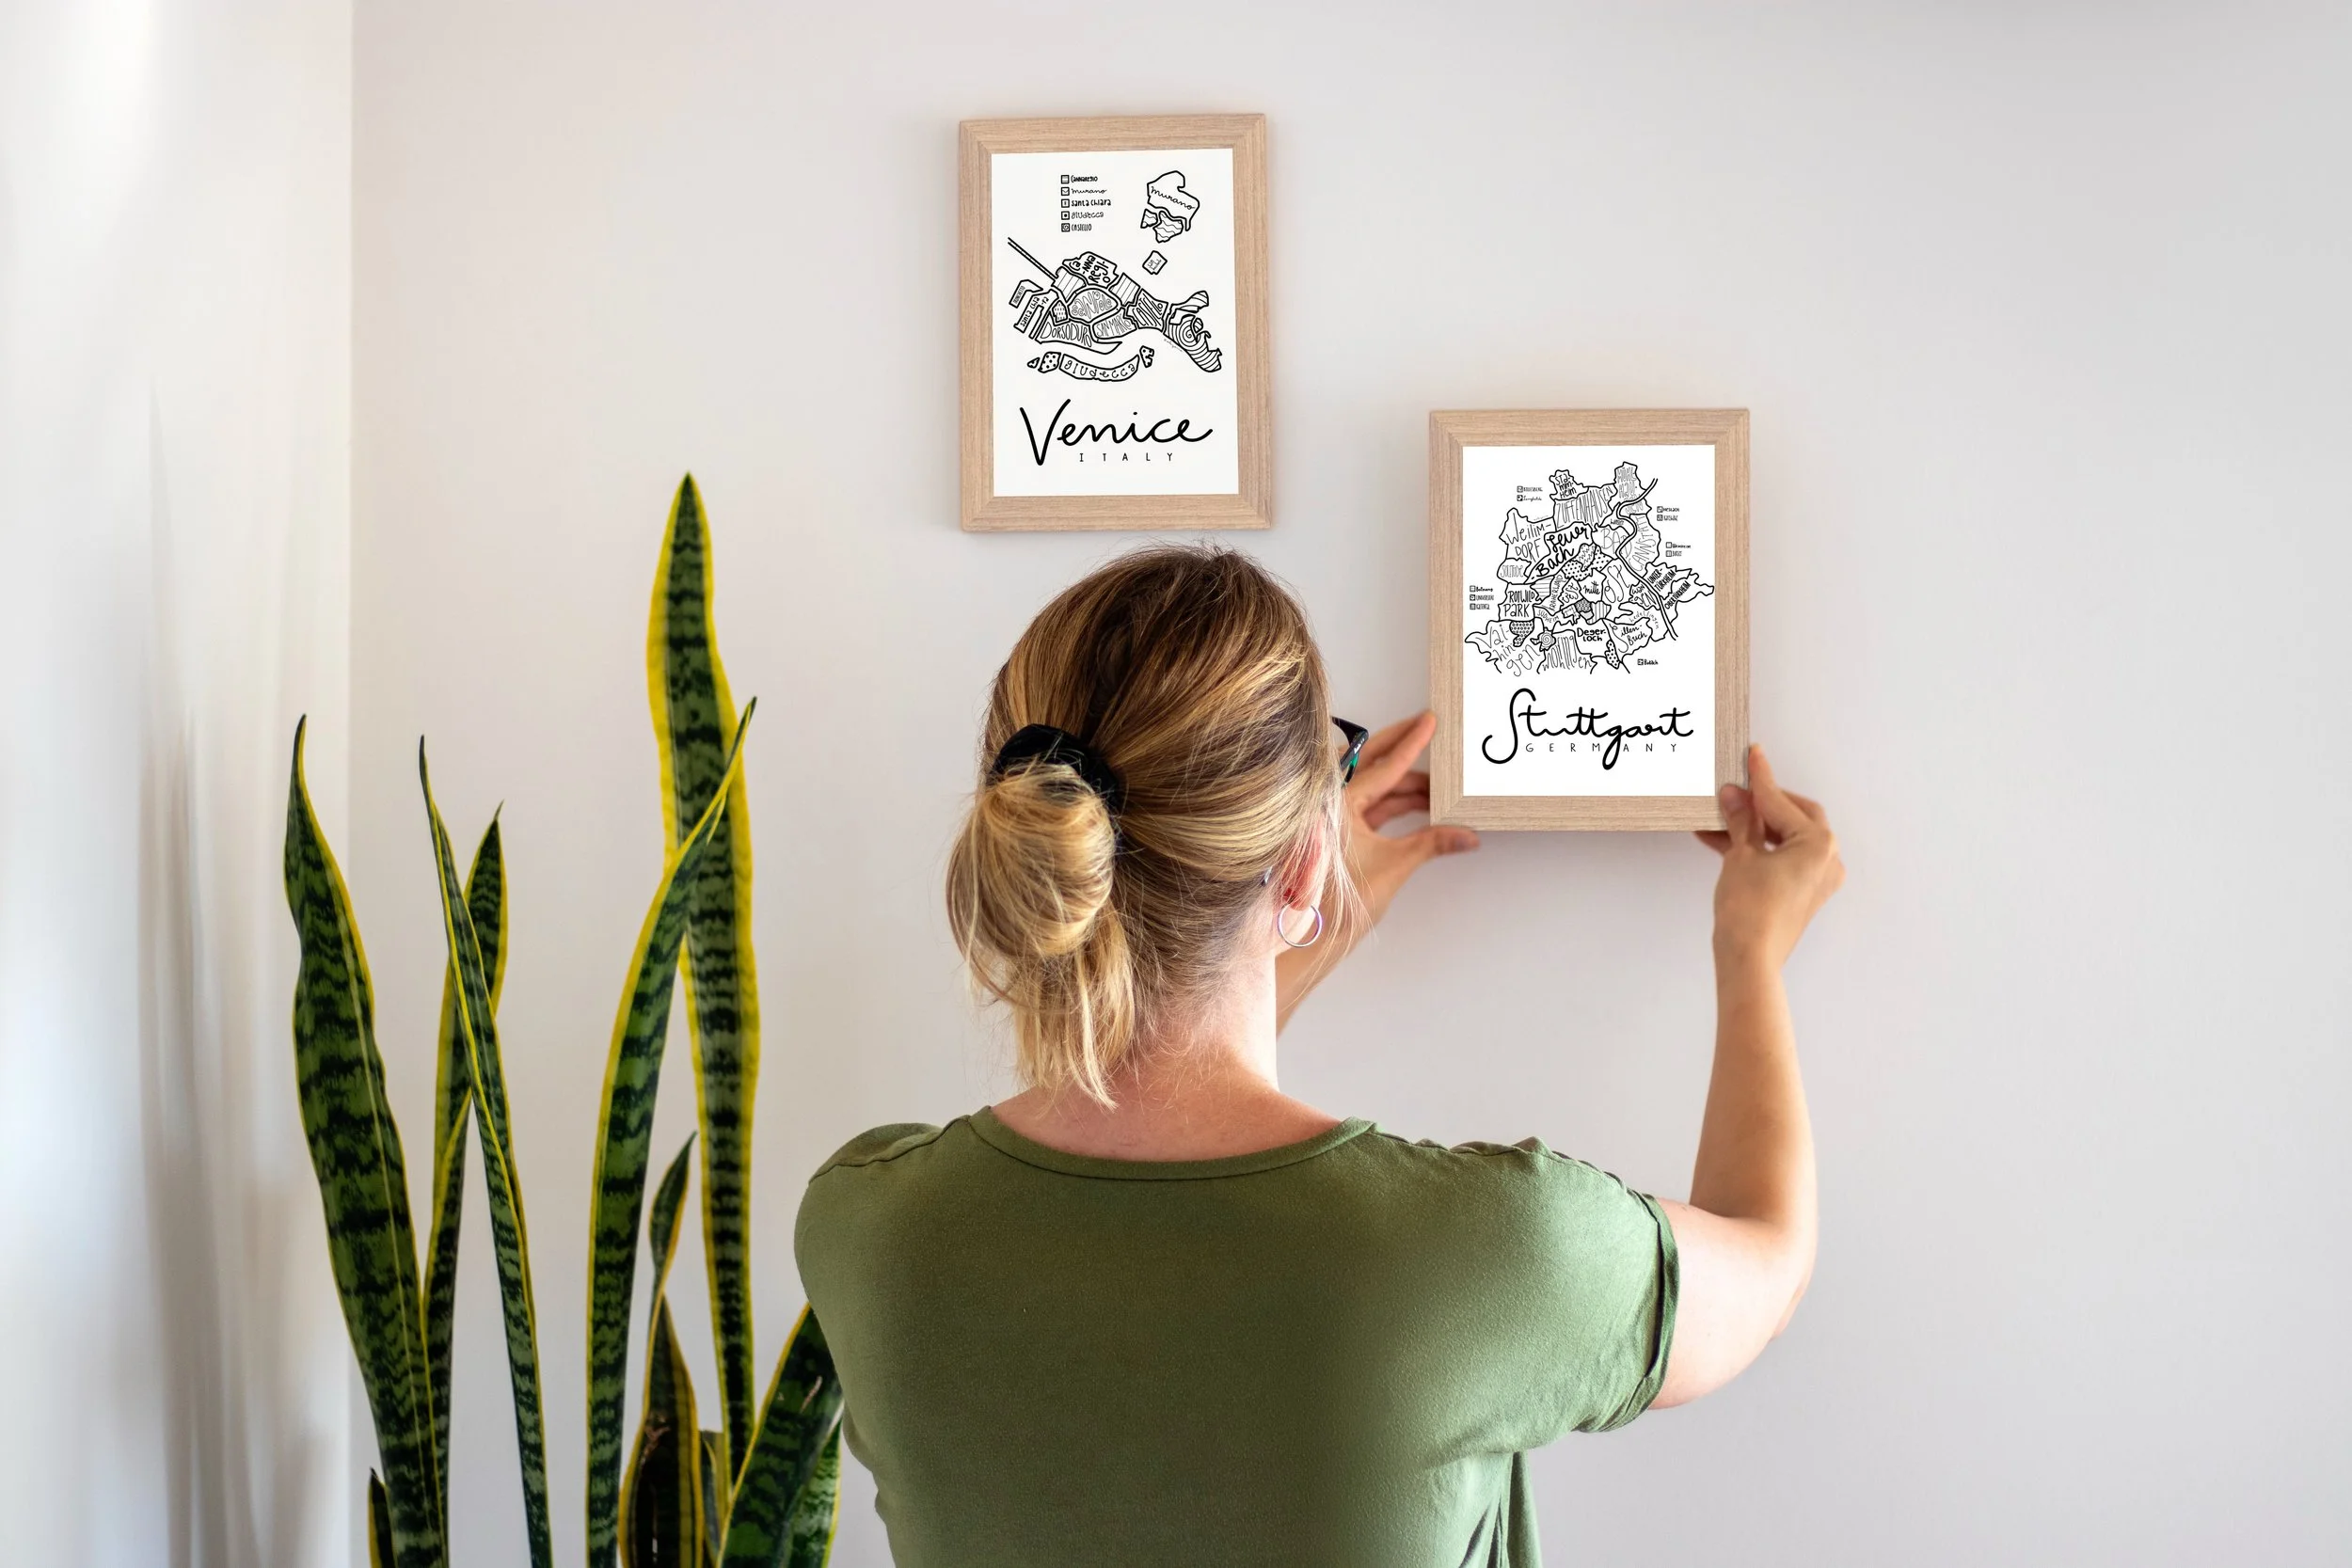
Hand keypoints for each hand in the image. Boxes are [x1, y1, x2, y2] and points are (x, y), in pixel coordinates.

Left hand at [1338, 712, 1479, 932]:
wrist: (1314, 936)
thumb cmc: (1340, 904)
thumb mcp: (1393, 867)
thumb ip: (1431, 843)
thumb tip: (1469, 835)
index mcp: (1337, 803)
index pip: (1382, 766)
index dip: (1410, 743)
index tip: (1429, 721)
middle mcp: (1331, 802)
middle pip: (1371, 763)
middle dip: (1402, 745)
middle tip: (1427, 725)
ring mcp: (1335, 815)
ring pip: (1375, 787)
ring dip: (1407, 784)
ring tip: (1441, 781)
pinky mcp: (1341, 830)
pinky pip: (1373, 805)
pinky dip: (1398, 803)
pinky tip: (1425, 803)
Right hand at [1696, 744, 1842, 970]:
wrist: (1748, 958)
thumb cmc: (1751, 911)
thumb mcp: (1741, 854)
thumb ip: (1741, 820)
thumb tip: (1733, 795)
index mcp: (1819, 843)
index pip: (1781, 801)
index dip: (1760, 779)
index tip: (1751, 756)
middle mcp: (1826, 859)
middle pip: (1791, 816)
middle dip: (1760, 803)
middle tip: (1733, 791)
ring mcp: (1815, 878)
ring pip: (1783, 838)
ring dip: (1753, 826)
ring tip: (1719, 816)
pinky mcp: (1800, 893)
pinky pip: (1779, 859)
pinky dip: (1756, 848)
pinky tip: (1722, 839)